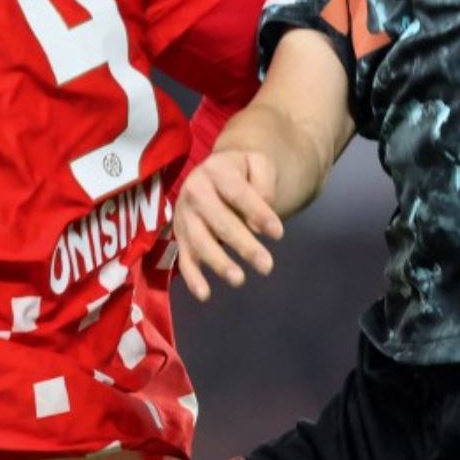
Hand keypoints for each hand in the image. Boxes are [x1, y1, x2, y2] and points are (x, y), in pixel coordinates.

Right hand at [173, 149, 284, 300]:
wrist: (216, 172)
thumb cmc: (243, 172)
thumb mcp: (258, 164)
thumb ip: (263, 185)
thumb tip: (258, 222)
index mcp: (216, 169)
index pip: (237, 193)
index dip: (257, 213)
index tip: (278, 234)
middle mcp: (195, 191)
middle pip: (219, 221)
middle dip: (243, 244)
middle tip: (266, 266)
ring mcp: (184, 215)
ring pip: (200, 241)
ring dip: (218, 262)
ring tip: (239, 280)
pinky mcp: (180, 236)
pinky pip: (184, 258)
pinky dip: (192, 277)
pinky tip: (204, 294)